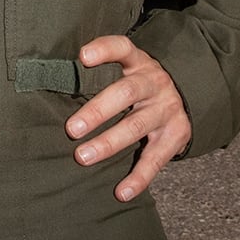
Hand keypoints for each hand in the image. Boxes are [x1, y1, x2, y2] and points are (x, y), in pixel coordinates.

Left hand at [64, 35, 190, 201]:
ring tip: (83, 157)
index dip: (104, 49)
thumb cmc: (139, 84)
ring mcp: (166, 109)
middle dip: (97, 111)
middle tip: (71, 129)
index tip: (82, 56)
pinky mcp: (176, 135)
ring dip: (108, 143)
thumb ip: (100, 74)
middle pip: (126, 93)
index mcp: (138, 63)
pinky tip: (122, 191)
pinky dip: (139, 177)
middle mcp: (154, 83)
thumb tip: (51, 81)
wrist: (188, 96)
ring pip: (136, 126)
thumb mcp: (128, 69)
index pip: (123, 47)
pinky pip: (156, 159)